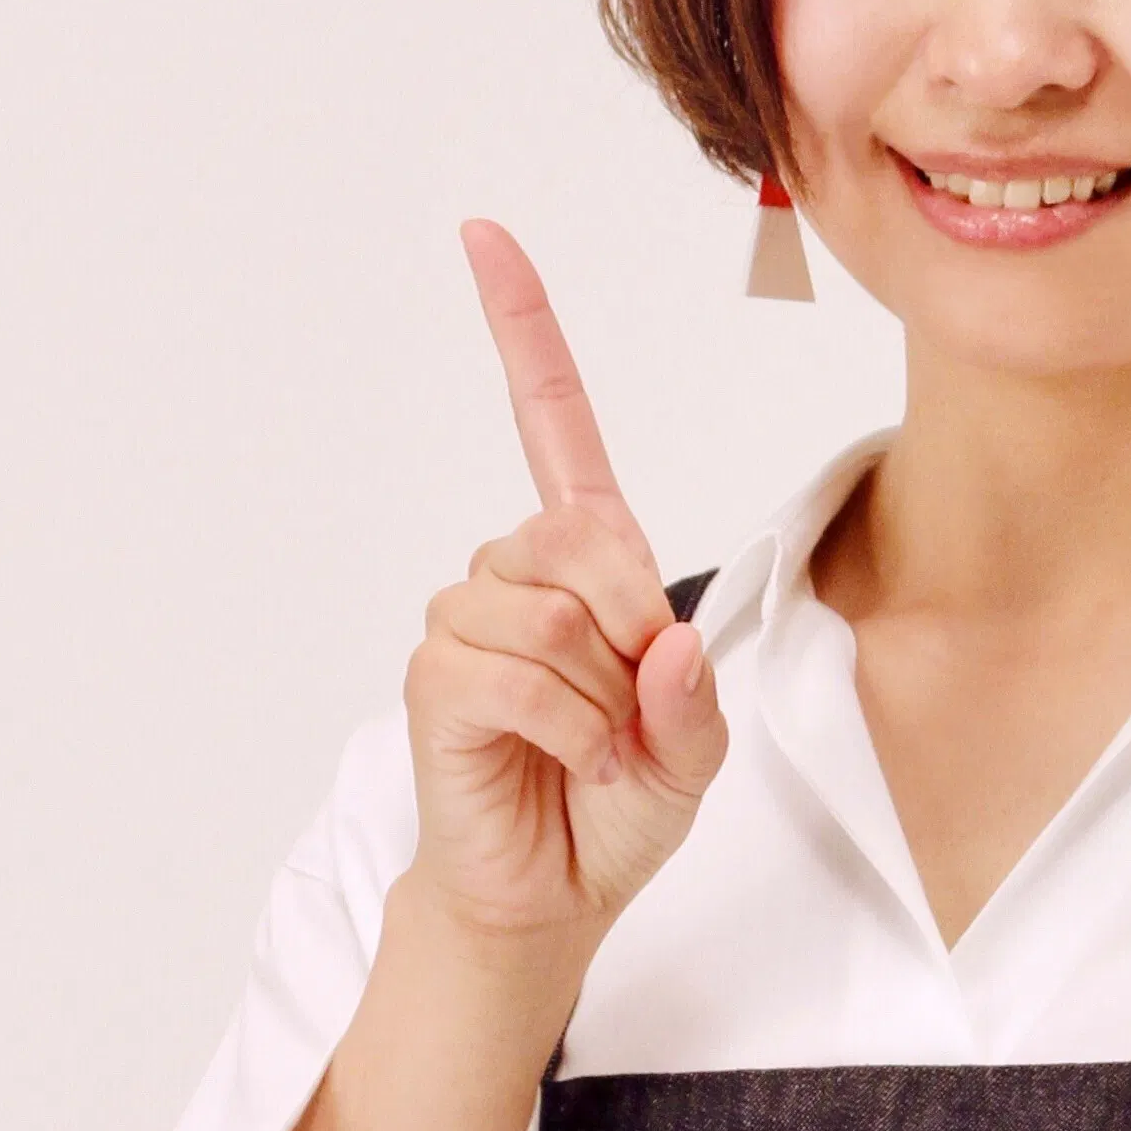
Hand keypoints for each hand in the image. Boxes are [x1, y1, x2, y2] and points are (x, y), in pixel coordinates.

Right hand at [401, 220, 727, 952]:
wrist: (553, 894)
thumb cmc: (618, 807)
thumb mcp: (696, 752)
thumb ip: (695, 696)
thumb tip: (666, 643)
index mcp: (584, 561)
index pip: (552, 424)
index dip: (522, 330)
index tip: (482, 236)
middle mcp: (515, 572)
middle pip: (586, 537)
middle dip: (635, 630)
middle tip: (633, 708)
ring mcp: (466, 618)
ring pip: (556, 614)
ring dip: (602, 697)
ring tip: (593, 746)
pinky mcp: (435, 673)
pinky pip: (516, 669)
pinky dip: (567, 725)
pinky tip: (565, 759)